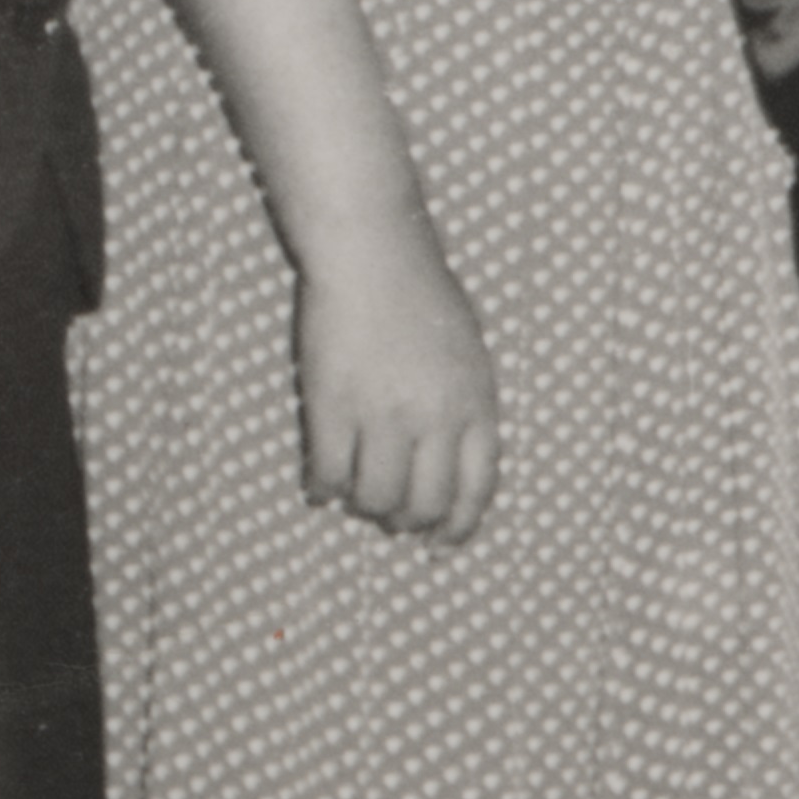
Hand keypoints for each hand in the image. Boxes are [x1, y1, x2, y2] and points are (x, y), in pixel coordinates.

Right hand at [295, 232, 501, 541]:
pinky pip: (329, 472)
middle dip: (409, 523)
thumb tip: (451, 470)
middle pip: (425, 503)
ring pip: (375, 497)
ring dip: (365, 506)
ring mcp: (382, 413)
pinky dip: (323, 488)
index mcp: (476, 403)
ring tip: (355, 496)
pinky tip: (319, 489)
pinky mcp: (332, 405)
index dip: (461, 525)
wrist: (374, 255)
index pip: (478, 487)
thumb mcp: (469, 353)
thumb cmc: (423, 296)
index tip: (445, 544)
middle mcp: (434, 416)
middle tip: (393, 521)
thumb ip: (466, 408)